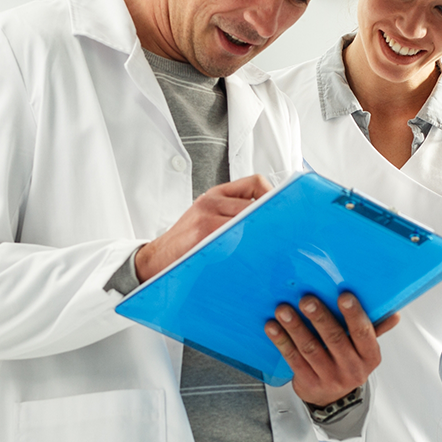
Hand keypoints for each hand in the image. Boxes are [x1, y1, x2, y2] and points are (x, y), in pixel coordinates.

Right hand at [136, 175, 271, 280]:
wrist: (157, 258)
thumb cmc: (186, 243)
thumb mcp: (207, 219)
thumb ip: (233, 214)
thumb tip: (270, 220)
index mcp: (216, 195)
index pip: (256, 183)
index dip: (273, 195)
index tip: (284, 212)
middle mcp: (211, 200)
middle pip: (256, 201)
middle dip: (271, 217)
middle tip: (284, 234)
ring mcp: (206, 215)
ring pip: (247, 217)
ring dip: (260, 232)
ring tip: (268, 246)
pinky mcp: (202, 232)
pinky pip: (234, 233)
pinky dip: (244, 242)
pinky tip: (248, 253)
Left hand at [263, 292, 399, 405]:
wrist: (333, 399)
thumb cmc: (348, 362)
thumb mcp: (364, 349)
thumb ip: (374, 329)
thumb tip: (394, 314)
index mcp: (369, 356)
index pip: (364, 333)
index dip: (354, 314)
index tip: (343, 296)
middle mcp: (351, 368)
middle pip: (334, 339)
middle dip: (319, 318)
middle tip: (306, 300)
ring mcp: (329, 377)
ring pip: (310, 349)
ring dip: (295, 327)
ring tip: (283, 310)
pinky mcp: (308, 382)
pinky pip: (293, 358)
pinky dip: (281, 341)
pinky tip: (272, 327)